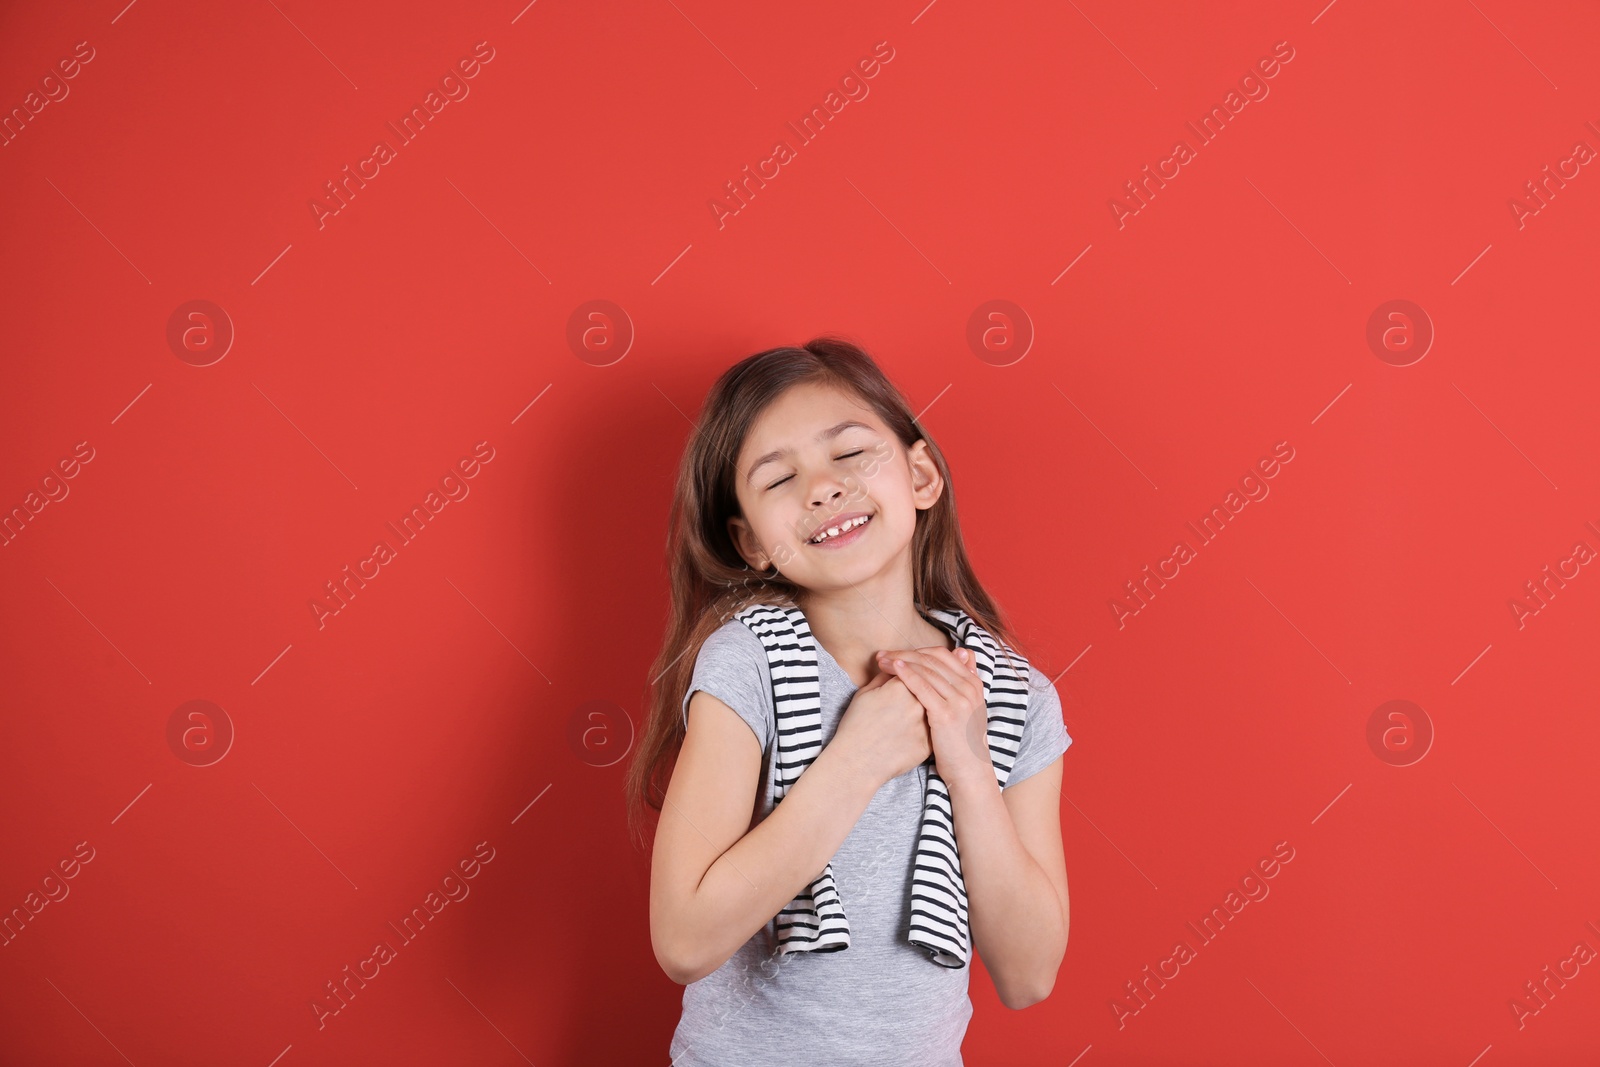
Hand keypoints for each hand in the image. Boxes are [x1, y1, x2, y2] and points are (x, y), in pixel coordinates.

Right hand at [831, 669, 933, 787]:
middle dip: (922, 685)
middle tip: (910, 693)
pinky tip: (915, 728)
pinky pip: (932, 729)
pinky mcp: (928, 743)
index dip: (907, 670)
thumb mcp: (865, 693)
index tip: (901, 674)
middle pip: (927, 686)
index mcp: (901, 687)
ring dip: (929, 705)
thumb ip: (885, 676)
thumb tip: (897, 665)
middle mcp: (918, 703)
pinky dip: (927, 726)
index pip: (913, 669)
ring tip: (911, 712)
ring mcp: (925, 724)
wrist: (857, 761)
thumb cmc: (856, 726)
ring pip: (933, 708)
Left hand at [873, 645, 990, 789]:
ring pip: (926, 670)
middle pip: (932, 659)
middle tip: (882, 654)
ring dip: (900, 661)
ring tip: (880, 660)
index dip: (917, 651)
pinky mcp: (946, 713)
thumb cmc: (960, 742)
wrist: (969, 771)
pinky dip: (906, 674)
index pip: (942, 655)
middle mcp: (968, 687)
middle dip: (904, 653)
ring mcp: (959, 700)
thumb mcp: (967, 709)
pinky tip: (892, 669)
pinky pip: (923, 687)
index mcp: (973, 683)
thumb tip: (961, 653)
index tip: (896, 653)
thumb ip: (962, 682)